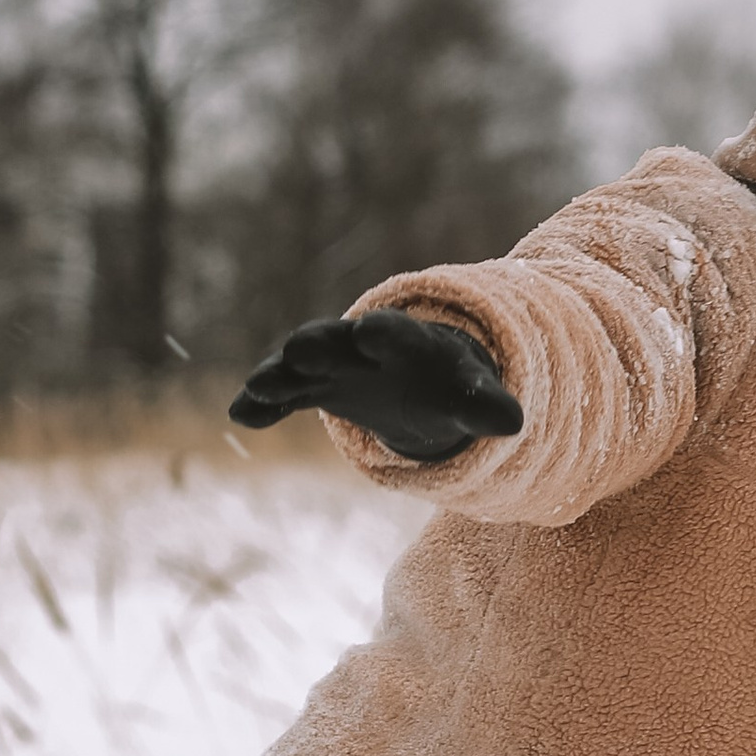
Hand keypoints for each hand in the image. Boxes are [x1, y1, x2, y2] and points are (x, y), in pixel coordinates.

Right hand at [229, 311, 522, 463]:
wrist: (418, 382)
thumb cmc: (449, 385)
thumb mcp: (470, 396)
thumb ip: (487, 406)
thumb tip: (516, 423)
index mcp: (405, 341)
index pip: (395, 333)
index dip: (384, 333)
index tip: (369, 332)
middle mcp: (360, 347)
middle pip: (337, 341)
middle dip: (320, 345)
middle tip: (299, 351)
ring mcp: (332, 367)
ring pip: (300, 365)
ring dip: (280, 373)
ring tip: (259, 387)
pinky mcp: (311, 389)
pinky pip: (283, 395)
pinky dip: (263, 403)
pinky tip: (239, 415)